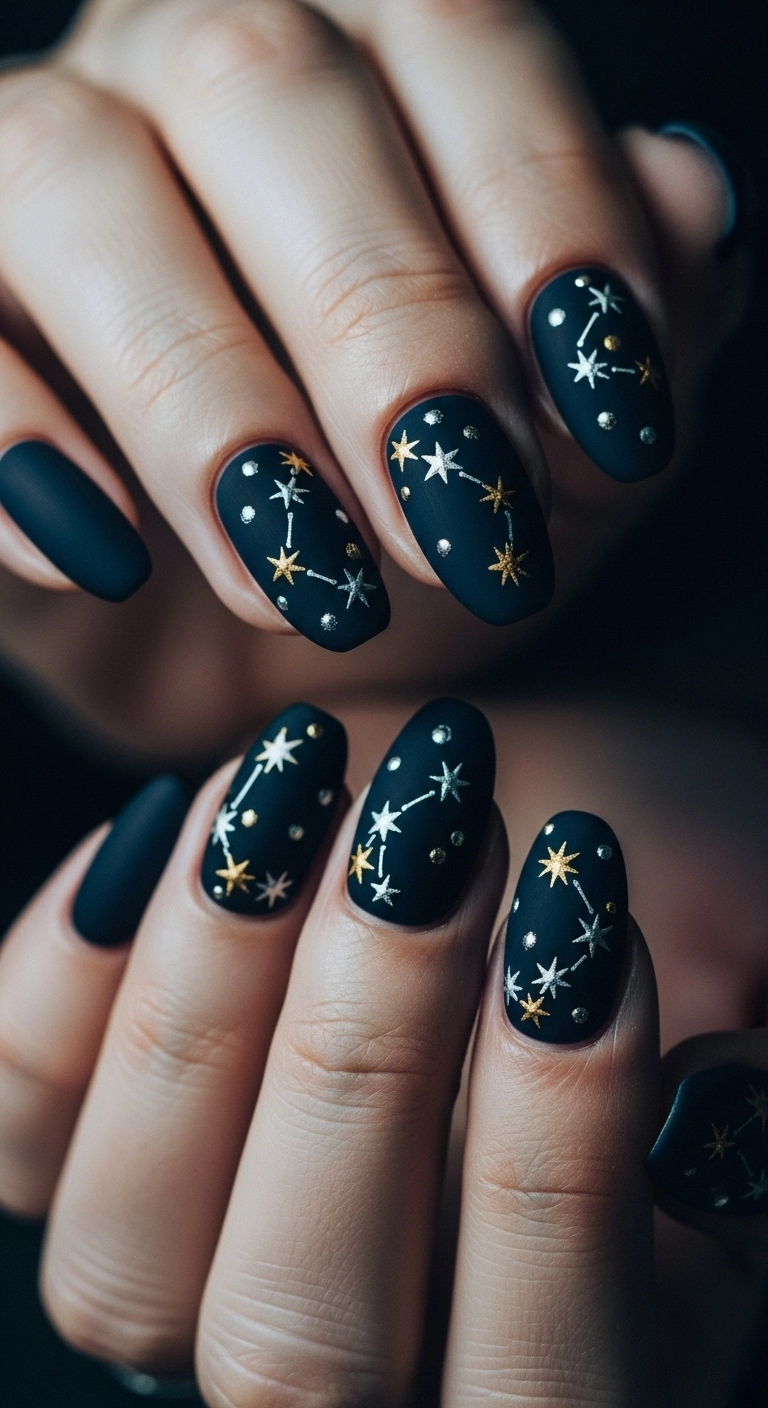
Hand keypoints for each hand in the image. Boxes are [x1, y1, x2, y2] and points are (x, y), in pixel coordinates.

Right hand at [0, 0, 747, 753]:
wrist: (247, 654)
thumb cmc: (413, 525)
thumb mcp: (567, 450)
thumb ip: (643, 323)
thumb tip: (689, 202)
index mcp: (364, 52)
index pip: (458, 38)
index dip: (546, 213)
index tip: (612, 419)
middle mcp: (181, 65)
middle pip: (261, 88)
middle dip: (380, 319)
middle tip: (458, 526)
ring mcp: (33, 172)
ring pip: (73, 181)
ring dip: (205, 394)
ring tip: (308, 579)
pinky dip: (14, 442)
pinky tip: (104, 563)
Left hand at [0, 698, 764, 1404]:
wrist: (540, 821)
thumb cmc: (664, 889)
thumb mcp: (747, 966)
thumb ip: (739, 1090)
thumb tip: (702, 1121)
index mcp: (542, 1373)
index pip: (534, 1382)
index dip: (554, 1162)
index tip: (586, 920)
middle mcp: (341, 1374)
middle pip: (299, 1349)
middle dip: (367, 1065)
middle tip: (433, 834)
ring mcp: (179, 1277)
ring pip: (121, 1268)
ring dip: (208, 1010)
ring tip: (302, 796)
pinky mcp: (78, 1153)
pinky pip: (15, 1130)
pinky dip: (66, 986)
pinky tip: (181, 826)